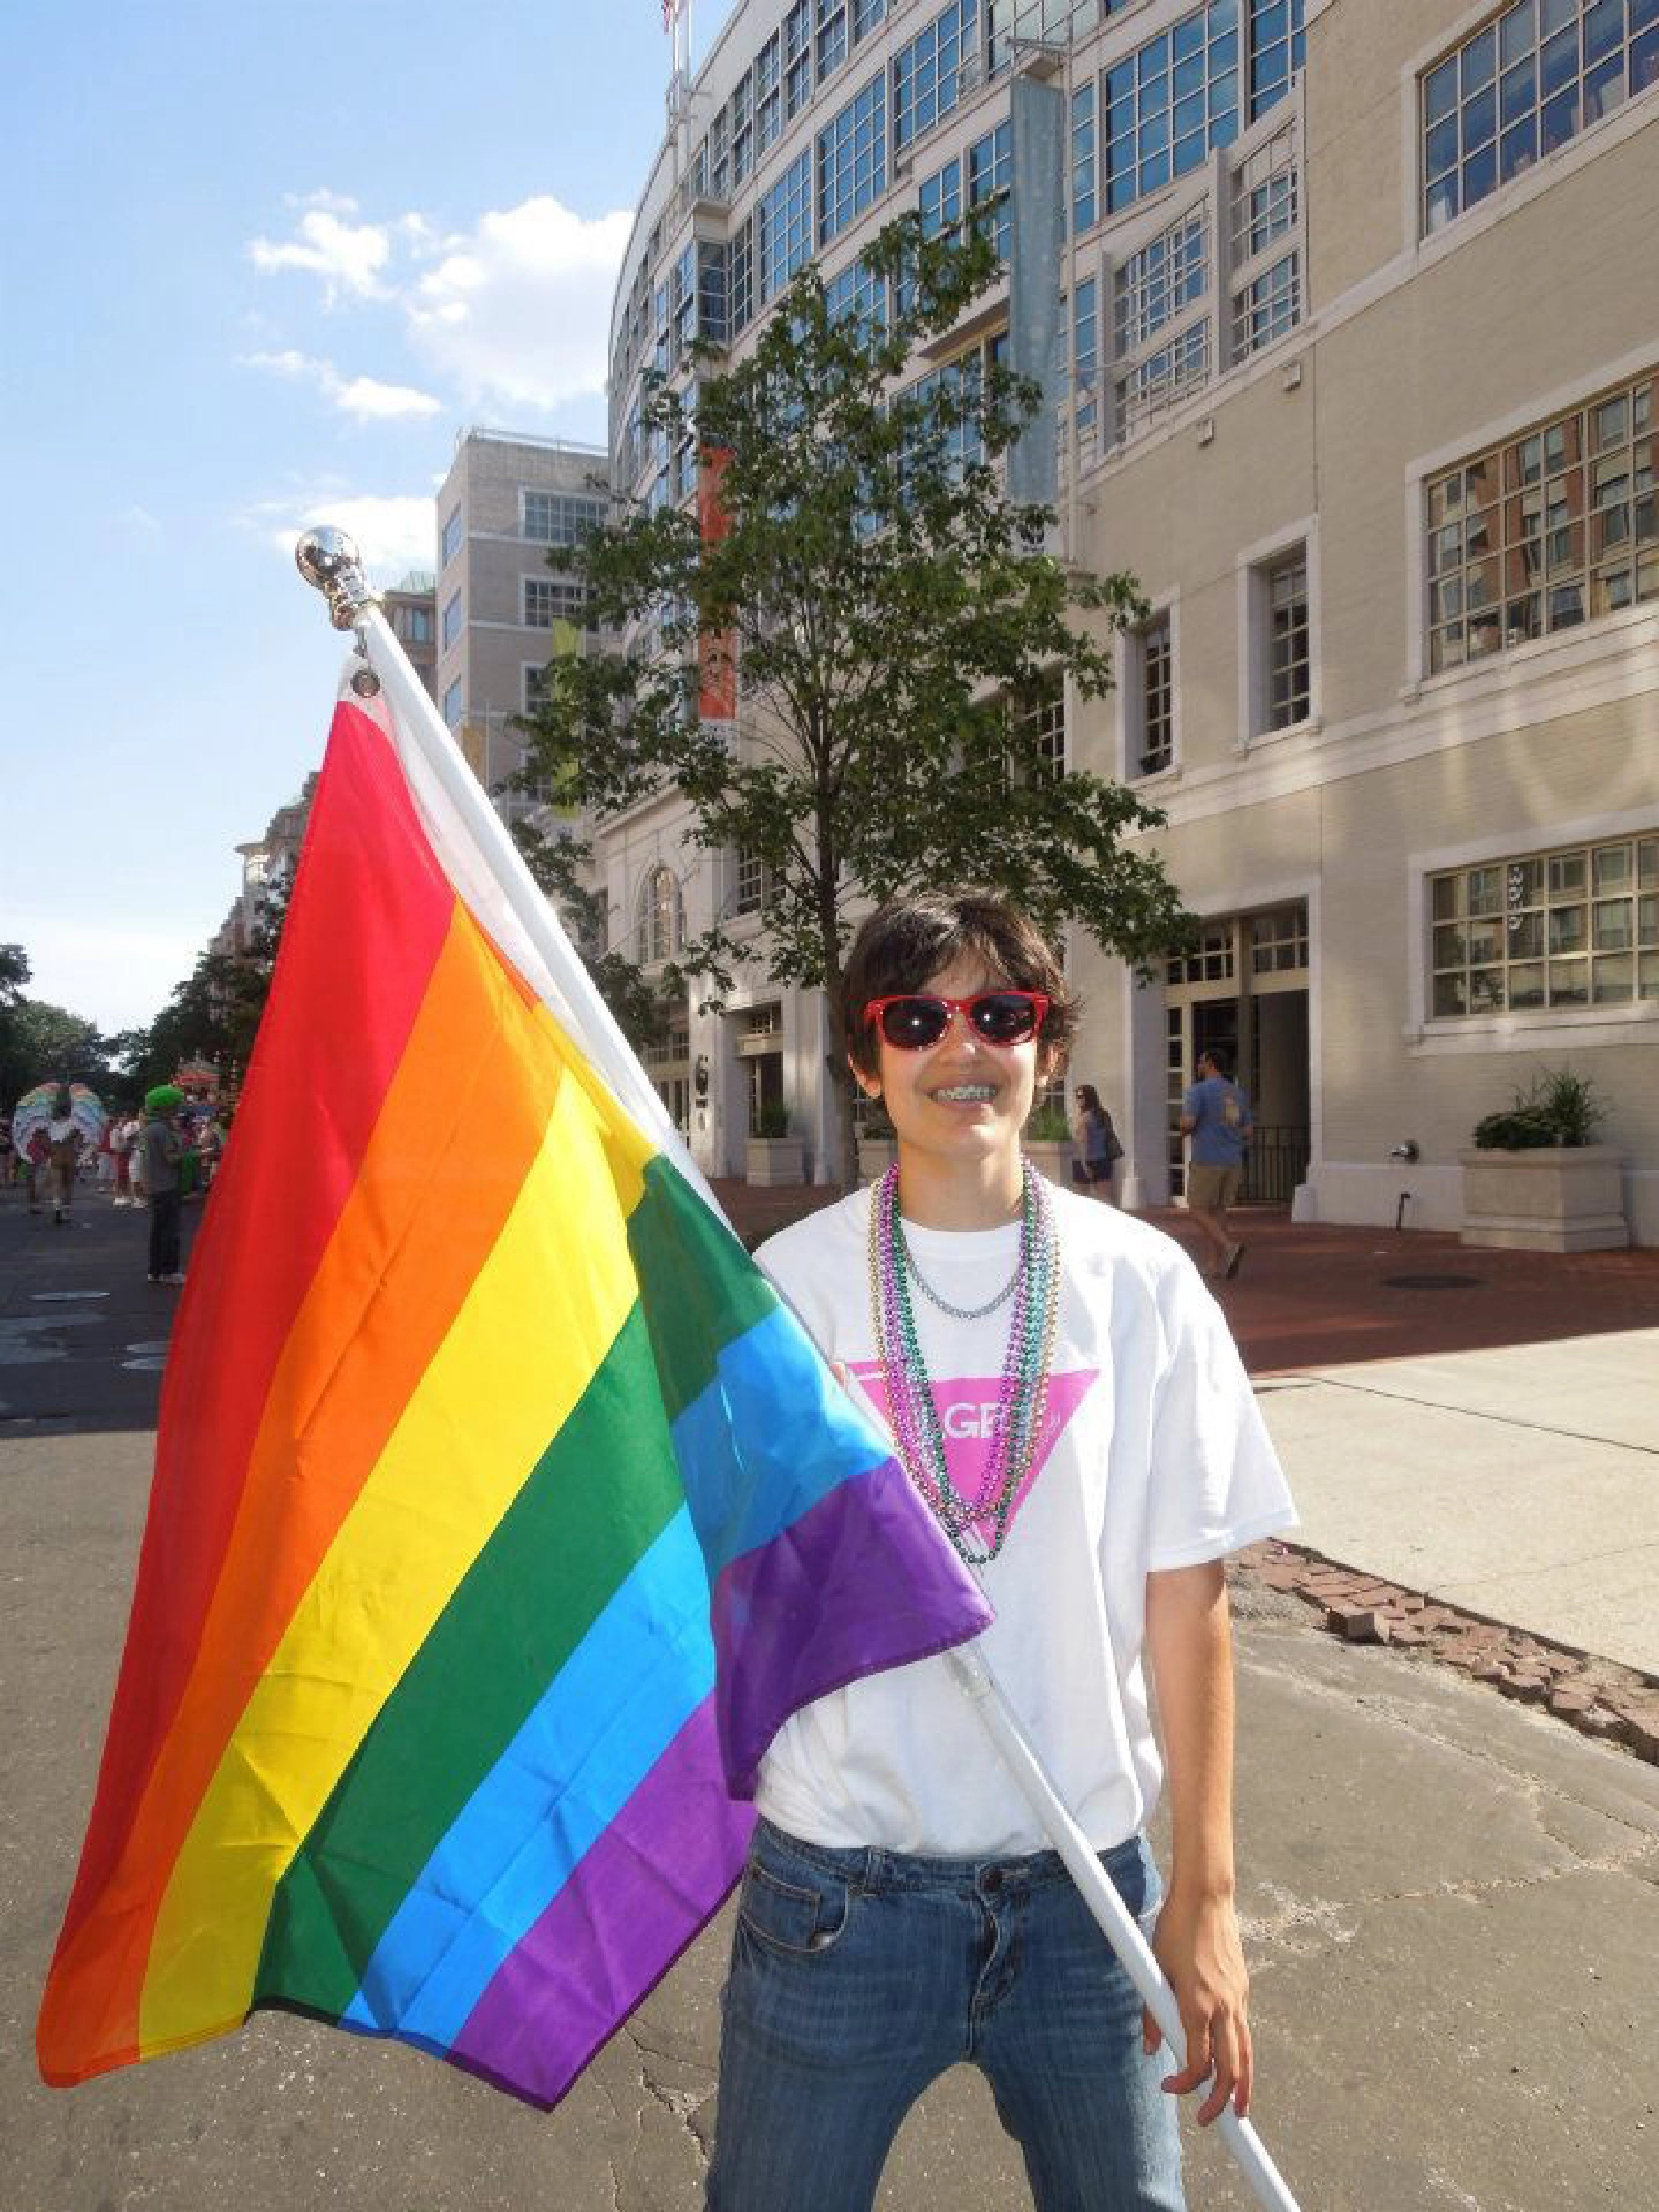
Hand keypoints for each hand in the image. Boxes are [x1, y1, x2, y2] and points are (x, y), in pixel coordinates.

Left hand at [1142, 1886, 1252, 2124]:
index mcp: (1197, 2005)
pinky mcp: (1243, 1988)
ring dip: (1244, 2086)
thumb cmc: (1175, 1929)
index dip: (1185, 2083)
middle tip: (1210, 2120)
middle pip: (1231, 2069)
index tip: (1170, 2087)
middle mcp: (1223, 2007)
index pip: (1197, 2062)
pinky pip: (1244, 2030)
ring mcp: (1237, 1998)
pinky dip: (1242, 2053)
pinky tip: (1235, 2063)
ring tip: (1241, 2110)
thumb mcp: (1156, 1968)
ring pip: (1246, 2054)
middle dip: (1223, 2101)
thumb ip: (1152, 2011)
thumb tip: (1150, 2048)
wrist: (1206, 1897)